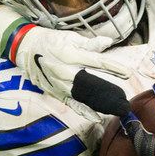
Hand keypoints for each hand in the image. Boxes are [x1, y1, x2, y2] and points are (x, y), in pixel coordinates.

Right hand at [13, 26, 130, 120]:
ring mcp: (61, 85)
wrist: (26, 49)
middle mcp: (66, 72)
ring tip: (116, 107)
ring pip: (84, 96)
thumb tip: (109, 42)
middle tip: (124, 97)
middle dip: (110, 90)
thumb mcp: (71, 38)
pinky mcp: (56, 93)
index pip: (98, 63)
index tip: (128, 73)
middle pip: (93, 83)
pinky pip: (72, 104)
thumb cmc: (51, 41)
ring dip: (101, 103)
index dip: (114, 68)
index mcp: (71, 56)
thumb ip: (91, 43)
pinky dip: (84, 112)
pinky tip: (96, 117)